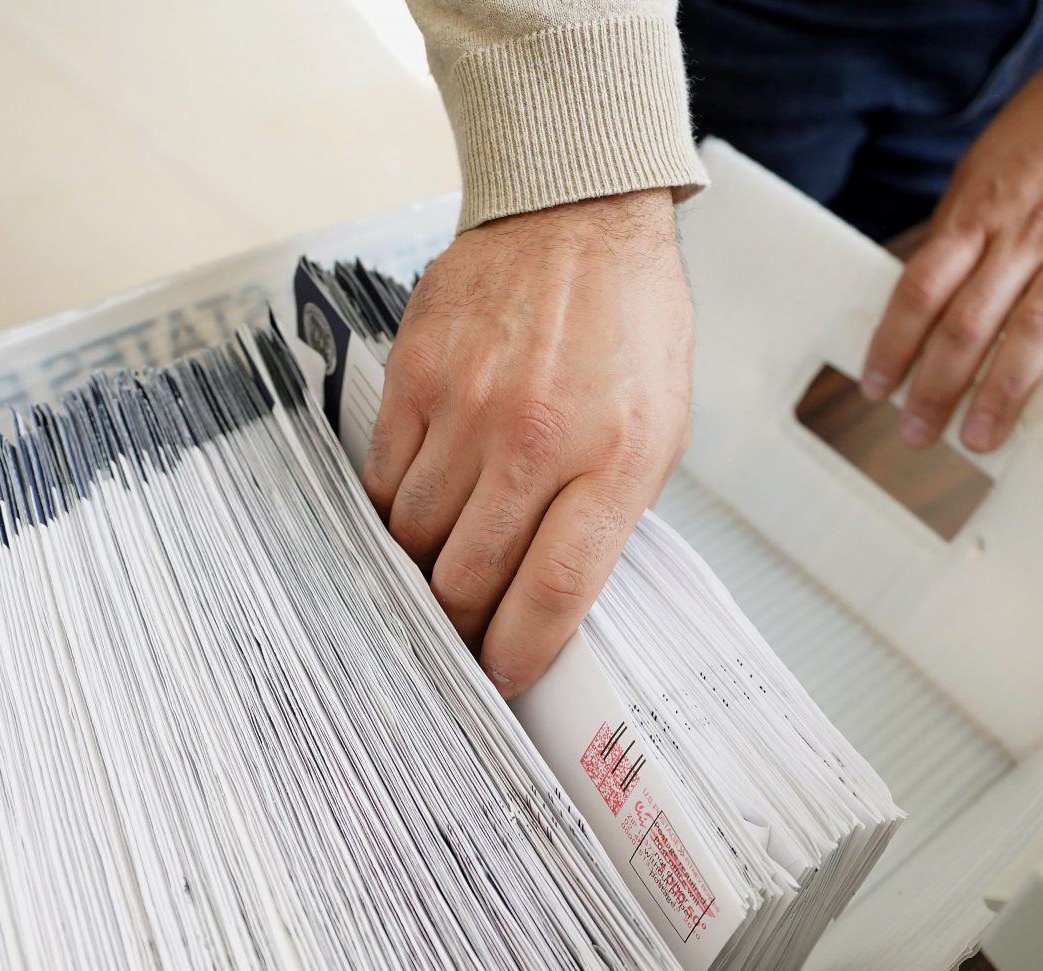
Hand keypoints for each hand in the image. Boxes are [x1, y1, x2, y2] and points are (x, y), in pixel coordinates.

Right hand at [365, 189, 691, 696]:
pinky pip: (382, 480)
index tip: (502, 680)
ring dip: (423, 567)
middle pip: (468, 576)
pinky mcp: (415, 380)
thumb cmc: (627, 324)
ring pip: (415, 537)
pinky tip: (415, 509)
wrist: (575, 218)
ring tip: (440, 567)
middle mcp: (536, 438)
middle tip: (464, 636)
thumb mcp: (660, 429)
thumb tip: (552, 600)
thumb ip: (609, 515)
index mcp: (615, 458)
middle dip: (462, 625)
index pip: (554, 589)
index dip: (518, 652)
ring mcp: (468, 408)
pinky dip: (393, 511)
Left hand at [861, 8, 1042, 451]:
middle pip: (969, 320)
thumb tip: (924, 295)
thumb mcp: (990, 167)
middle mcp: (1026, 231)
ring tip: (981, 438)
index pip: (921, 288)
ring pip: (1034, 326)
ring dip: (1002, 390)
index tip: (877, 389)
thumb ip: (963, 231)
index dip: (894, 344)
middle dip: (937, 385)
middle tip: (918, 434)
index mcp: (981, 211)